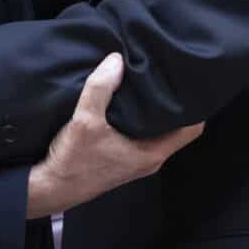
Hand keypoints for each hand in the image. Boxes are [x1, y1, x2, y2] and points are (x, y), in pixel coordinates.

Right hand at [26, 53, 202, 217]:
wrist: (52, 188)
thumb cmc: (73, 161)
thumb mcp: (85, 120)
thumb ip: (101, 88)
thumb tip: (116, 60)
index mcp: (152, 153)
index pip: (192, 129)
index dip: (196, 107)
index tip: (190, 85)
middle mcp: (150, 159)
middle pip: (178, 129)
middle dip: (177, 105)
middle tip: (172, 78)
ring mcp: (137, 161)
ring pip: (160, 132)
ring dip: (158, 112)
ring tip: (153, 85)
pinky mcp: (124, 159)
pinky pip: (144, 136)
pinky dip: (143, 120)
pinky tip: (132, 101)